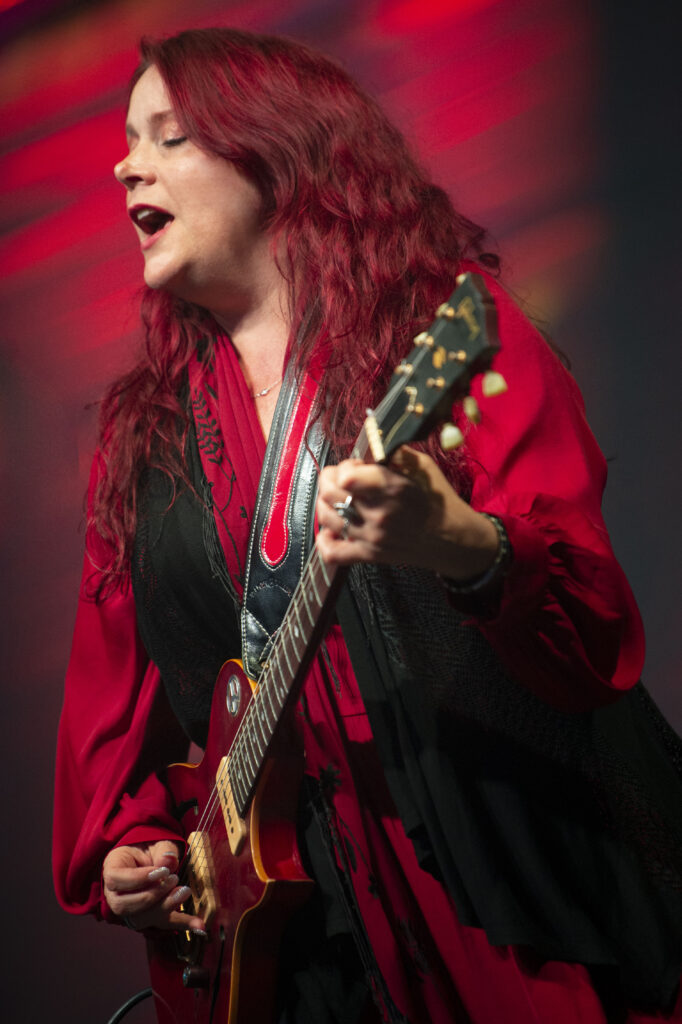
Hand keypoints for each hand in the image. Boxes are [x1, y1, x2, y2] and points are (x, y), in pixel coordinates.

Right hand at [102, 839, 205, 934]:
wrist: (150, 856)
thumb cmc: (149, 848)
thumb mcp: (156, 843)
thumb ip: (162, 851)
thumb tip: (168, 861)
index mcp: (113, 869)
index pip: (116, 879)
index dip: (138, 879)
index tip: (161, 872)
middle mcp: (114, 893)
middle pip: (124, 905)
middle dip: (152, 896)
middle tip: (174, 880)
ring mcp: (129, 909)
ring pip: (139, 918)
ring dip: (163, 908)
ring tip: (183, 892)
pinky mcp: (148, 917)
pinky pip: (162, 923)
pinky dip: (182, 923)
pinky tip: (199, 925)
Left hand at [316, 447, 498, 579]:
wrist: (453, 539)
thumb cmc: (438, 500)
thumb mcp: (423, 467)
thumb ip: (394, 453)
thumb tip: (370, 443)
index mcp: (393, 489)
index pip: (347, 476)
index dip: (346, 466)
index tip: (356, 466)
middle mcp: (379, 514)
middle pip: (330, 492)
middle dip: (331, 478)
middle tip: (342, 479)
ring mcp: (372, 537)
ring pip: (326, 516)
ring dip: (326, 502)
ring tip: (337, 499)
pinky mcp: (369, 555)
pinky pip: (332, 552)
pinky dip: (324, 540)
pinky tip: (331, 530)